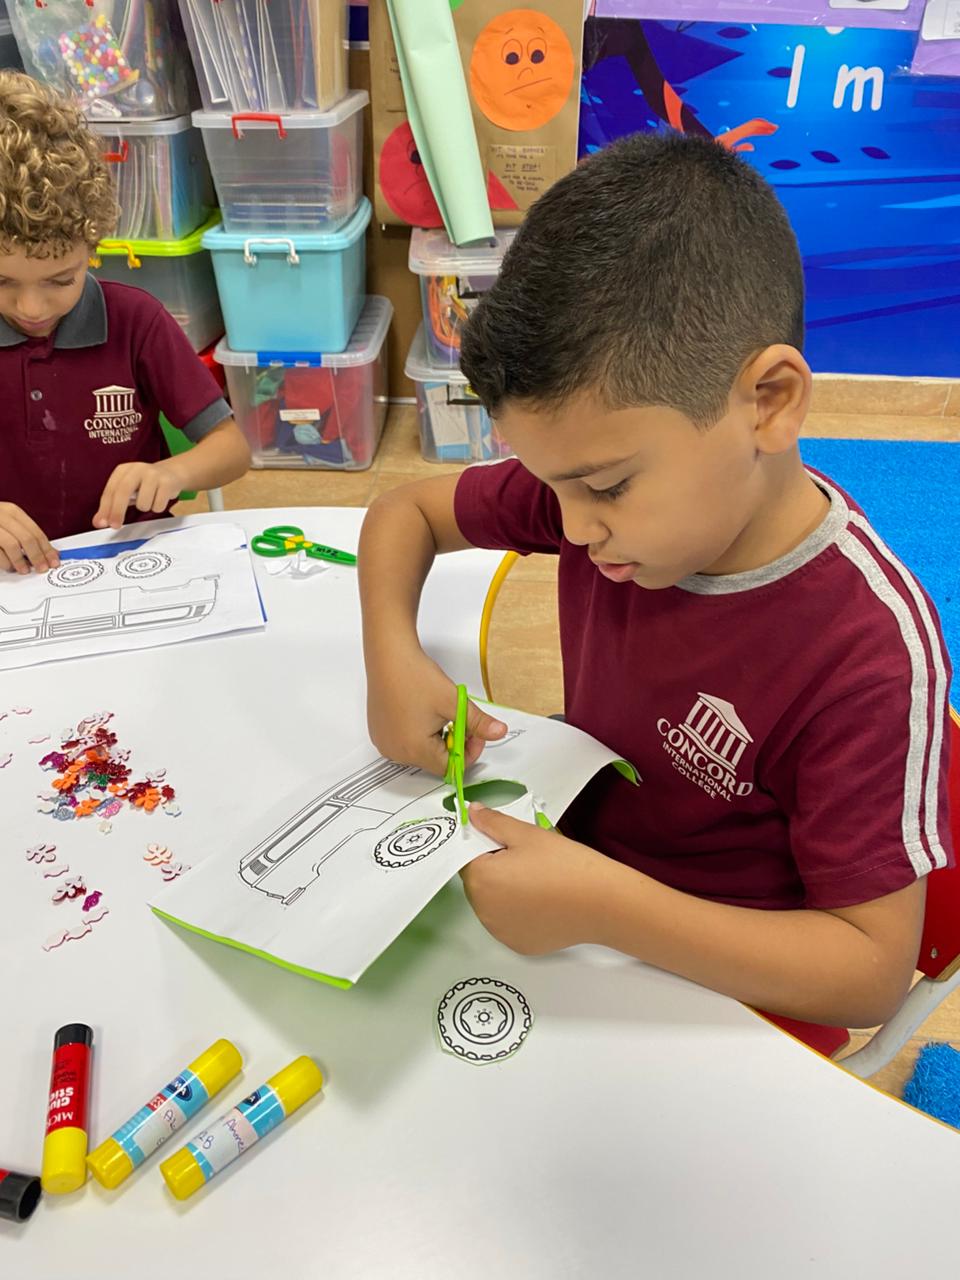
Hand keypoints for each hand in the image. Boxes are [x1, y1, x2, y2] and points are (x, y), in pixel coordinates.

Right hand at [0, 502, 58, 573]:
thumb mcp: (10, 526)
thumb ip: (28, 536)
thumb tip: (51, 553)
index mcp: (11, 511)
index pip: (35, 531)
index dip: (47, 549)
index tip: (53, 561)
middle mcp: (0, 515)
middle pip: (26, 538)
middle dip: (37, 556)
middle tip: (42, 568)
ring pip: (11, 545)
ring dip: (20, 561)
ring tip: (24, 570)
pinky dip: (5, 563)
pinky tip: (9, 566)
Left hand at [93, 460, 186, 529]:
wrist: (172, 473)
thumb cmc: (145, 485)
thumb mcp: (127, 491)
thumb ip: (112, 506)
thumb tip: (98, 522)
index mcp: (123, 470)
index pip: (110, 490)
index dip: (105, 508)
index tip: (102, 523)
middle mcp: (137, 469)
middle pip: (123, 492)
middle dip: (118, 511)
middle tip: (115, 526)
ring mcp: (153, 474)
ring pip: (143, 503)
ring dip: (145, 508)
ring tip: (150, 500)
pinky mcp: (167, 482)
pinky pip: (158, 505)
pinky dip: (158, 507)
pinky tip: (160, 499)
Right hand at [366, 648, 506, 776]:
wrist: (389, 655)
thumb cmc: (414, 676)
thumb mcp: (453, 701)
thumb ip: (478, 722)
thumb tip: (498, 732)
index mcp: (414, 750)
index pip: (450, 767)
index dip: (468, 751)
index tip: (474, 733)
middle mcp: (396, 752)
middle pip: (435, 760)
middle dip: (453, 742)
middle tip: (458, 718)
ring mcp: (385, 743)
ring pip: (421, 752)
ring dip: (436, 738)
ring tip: (438, 712)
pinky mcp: (380, 733)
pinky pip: (405, 743)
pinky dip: (419, 733)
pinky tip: (423, 713)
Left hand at [461, 803, 613, 954]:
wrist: (603, 902)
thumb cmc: (566, 865)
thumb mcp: (527, 834)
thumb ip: (493, 822)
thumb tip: (472, 813)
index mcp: (480, 880)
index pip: (466, 857)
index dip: (485, 845)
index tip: (507, 842)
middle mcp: (483, 911)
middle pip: (478, 882)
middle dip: (494, 868)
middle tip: (527, 860)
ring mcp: (500, 932)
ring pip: (492, 903)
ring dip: (504, 891)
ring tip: (537, 880)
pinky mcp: (518, 944)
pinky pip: (508, 922)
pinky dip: (518, 912)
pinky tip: (542, 901)